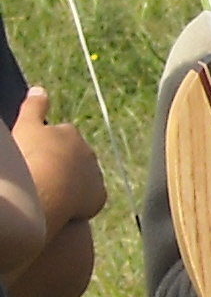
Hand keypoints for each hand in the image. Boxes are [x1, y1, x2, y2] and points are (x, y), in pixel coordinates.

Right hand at [12, 90, 104, 229]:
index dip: (46, 149)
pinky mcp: (98, 197)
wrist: (42, 190)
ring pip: (83, 178)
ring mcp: (95, 175)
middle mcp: (87, 152)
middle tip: (41, 177)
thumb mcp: (26, 127)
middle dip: (61, 165)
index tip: (35, 158)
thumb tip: (39, 89)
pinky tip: (65, 207)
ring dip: (71, 183)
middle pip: (74, 158)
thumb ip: (34, 107)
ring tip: (50, 192)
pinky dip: (80, 202)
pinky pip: (90, 200)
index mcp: (69, 134)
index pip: (60, 138)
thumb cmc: (29, 157)